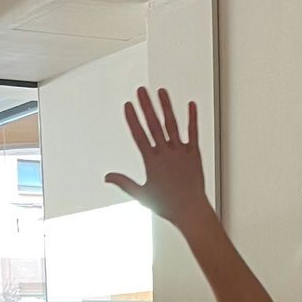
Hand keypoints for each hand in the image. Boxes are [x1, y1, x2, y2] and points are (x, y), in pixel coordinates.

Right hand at [105, 88, 208, 227]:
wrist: (190, 211)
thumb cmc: (167, 206)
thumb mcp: (141, 195)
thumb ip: (124, 183)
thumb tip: (107, 177)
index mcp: (152, 163)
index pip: (139, 136)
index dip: (133, 119)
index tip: (127, 105)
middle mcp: (166, 154)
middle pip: (154, 125)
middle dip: (147, 106)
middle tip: (141, 90)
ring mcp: (181, 152)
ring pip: (172, 125)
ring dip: (166, 107)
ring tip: (161, 91)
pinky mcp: (195, 154)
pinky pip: (193, 133)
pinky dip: (192, 118)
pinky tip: (191, 104)